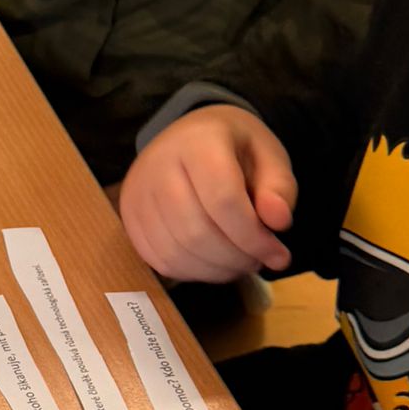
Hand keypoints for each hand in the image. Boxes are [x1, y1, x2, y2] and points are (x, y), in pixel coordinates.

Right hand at [119, 105, 296, 282]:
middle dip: (235, 258)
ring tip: (239, 262)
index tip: (279, 255)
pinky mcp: (129, 218)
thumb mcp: (269, 155)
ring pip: (176, 252)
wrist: (189, 138)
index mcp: (198, 142)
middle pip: (196, 232)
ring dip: (215, 269)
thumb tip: (278, 222)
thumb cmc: (233, 148)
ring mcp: (137, 194)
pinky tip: (214, 262)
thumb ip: (279, 188)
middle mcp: (158, 166)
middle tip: (258, 261)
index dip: (254, 237)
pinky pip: (160, 260)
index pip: (222, 200)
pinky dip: (193, 272)